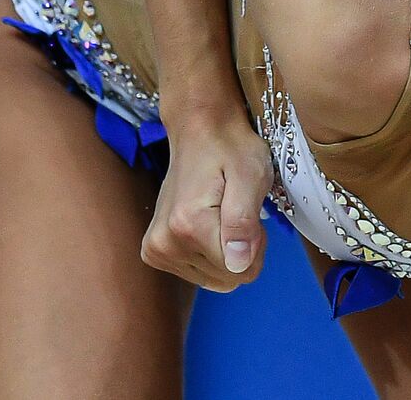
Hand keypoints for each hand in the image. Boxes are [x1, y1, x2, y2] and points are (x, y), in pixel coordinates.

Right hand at [140, 111, 273, 291]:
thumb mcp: (251, 176)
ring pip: (214, 278)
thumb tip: (238, 265)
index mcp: (188, 226)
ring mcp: (156, 249)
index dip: (256, 244)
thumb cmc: (231, 149)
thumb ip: (243, 222)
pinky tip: (208, 222)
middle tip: (237, 210)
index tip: (249, 212)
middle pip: (227, 278)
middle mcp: (165, 242)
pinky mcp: (154, 251)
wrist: (200, 131)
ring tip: (222, 213)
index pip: (242, 271)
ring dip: (227, 250)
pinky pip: (197, 273)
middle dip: (242, 249)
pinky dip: (210, 252)